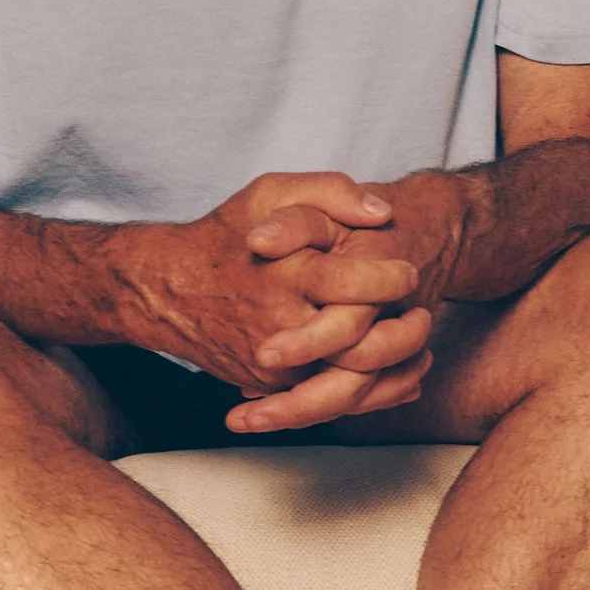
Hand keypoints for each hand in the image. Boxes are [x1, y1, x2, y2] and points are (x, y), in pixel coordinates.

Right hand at [111, 170, 433, 423]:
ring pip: (348, 382)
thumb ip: (330, 192)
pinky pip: (326, 397)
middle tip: (423, 314)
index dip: (390, 279)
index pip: (352, 284)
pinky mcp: (269, 385)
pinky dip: (367, 391)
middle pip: (358, 344)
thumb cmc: (225, 235)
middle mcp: (279, 324)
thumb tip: (383, 213)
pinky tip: (396, 373)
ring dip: (394, 370)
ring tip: (420, 347)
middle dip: (403, 333)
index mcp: (285, 274)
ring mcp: (273, 362)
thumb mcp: (271, 193)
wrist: (167, 290)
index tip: (409, 271)